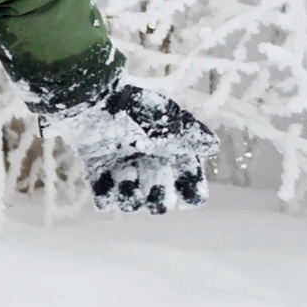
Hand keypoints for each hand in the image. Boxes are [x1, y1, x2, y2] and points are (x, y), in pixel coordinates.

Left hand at [40, 81, 211, 213]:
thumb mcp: (168, 121)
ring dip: (130, 198)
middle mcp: (149, 165)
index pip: (190, 183)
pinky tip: (106, 185)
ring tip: (124, 178)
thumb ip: (191, 136)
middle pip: (160, 201)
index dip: (192, 193)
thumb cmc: (135, 110)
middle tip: (149, 185)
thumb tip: (213, 146)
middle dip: (157, 199)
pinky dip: (106, 198)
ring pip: (133, 204)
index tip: (186, 196)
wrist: (92, 103)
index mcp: (170, 153)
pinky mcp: (98, 172)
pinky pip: (105, 199)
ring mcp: (123, 170)